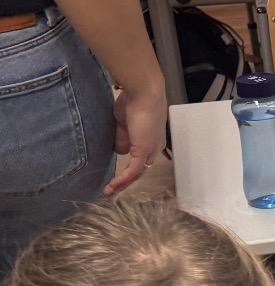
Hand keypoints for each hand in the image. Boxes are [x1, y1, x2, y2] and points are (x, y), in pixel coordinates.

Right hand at [103, 82, 166, 196]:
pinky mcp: (144, 151)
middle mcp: (154, 146)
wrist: (143, 93)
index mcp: (150, 139)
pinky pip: (134, 170)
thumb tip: (119, 150)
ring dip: (122, 184)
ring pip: (137, 173)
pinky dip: (123, 180)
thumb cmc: (133, 102)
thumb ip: (123, 137)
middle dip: (126, 181)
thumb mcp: (124, 123)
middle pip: (140, 170)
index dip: (129, 169)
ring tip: (109, 192)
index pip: (141, 159)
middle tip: (112, 189)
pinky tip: (112, 187)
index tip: (117, 176)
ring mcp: (150, 149)